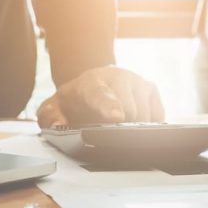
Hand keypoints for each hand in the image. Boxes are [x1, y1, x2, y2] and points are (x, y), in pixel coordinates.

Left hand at [37, 66, 164, 127]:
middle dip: (122, 127)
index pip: (102, 95)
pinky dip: (148, 125)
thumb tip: (58, 124)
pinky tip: (134, 123)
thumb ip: (49, 116)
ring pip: (145, 116)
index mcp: (91, 81)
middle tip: (110, 130)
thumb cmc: (74, 101)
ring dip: (134, 127)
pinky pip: (158, 116)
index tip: (116, 116)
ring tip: (119, 124)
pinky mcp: (151, 90)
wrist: (90, 85)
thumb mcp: (53, 109)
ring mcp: (137, 81)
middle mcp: (118, 76)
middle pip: (130, 111)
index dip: (110, 106)